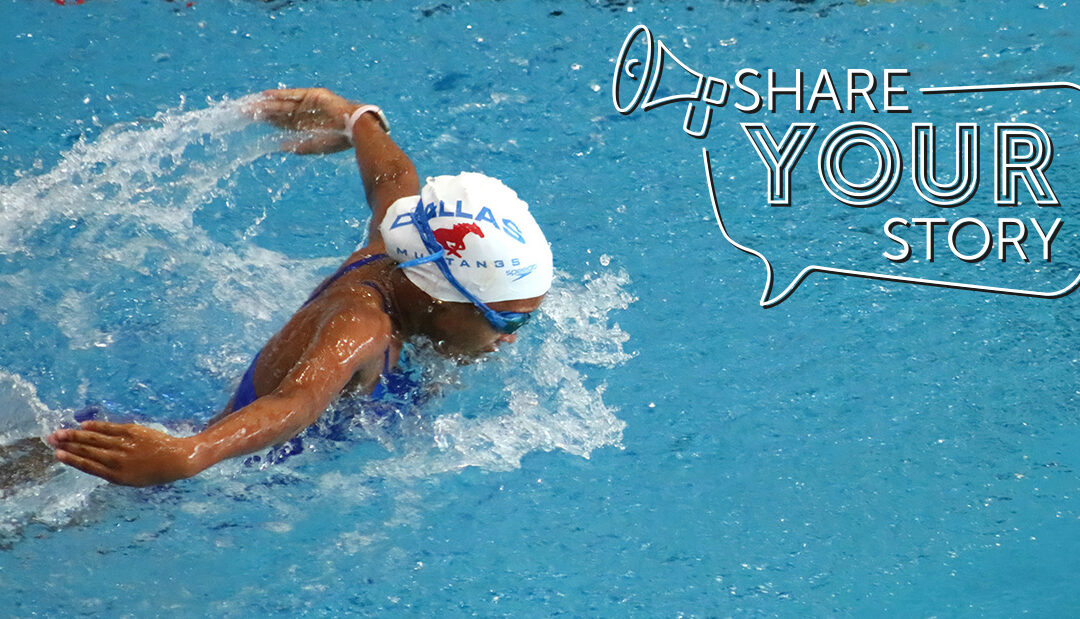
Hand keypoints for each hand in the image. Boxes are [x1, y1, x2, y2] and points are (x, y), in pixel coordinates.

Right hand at [47, 421, 200, 486]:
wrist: (177, 460)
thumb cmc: (153, 472)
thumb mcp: (131, 479)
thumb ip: (111, 471)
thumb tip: (92, 461)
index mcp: (116, 476)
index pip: (88, 466)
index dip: (72, 460)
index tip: (57, 455)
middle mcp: (118, 461)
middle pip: (87, 451)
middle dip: (68, 445)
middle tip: (51, 439)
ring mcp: (124, 445)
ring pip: (95, 439)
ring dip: (76, 434)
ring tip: (60, 432)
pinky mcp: (132, 432)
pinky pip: (110, 428)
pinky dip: (96, 426)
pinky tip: (83, 424)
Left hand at [248, 87, 358, 154]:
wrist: (355, 128)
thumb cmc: (338, 140)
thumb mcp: (313, 146)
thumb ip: (297, 146)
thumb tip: (279, 147)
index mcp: (302, 126)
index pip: (279, 122)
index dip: (264, 120)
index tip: (248, 118)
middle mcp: (302, 114)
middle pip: (277, 111)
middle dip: (260, 111)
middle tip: (242, 110)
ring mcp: (307, 104)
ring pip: (282, 103)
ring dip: (266, 103)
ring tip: (249, 104)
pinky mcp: (313, 95)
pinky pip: (293, 94)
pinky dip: (280, 94)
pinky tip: (266, 95)